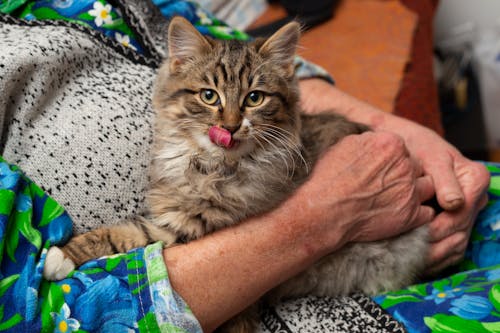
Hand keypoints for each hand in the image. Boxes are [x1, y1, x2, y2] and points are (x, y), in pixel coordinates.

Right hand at [298, 79, 489, 270]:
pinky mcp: (411, 215)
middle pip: (416, 167)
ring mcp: (410, 191)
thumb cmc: (328, 178)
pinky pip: (427, 212)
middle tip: (386, 185)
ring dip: (415, 192)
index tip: (380, 170)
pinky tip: (400, 214)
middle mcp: (405, 165)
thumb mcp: (343, 146)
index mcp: (390, 144)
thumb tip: (372, 139)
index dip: (391, 161)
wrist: (324, 211)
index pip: (402, 149)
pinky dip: (416, 214)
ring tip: (396, 199)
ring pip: (427, 187)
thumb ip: (366, 140)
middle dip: (404, 175)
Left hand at [399, 124, 489, 272]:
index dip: (440, 226)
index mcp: (475, 178)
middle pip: (460, 231)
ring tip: (409, 261)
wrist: (409, 146)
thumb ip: (443, 180)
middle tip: (408, 254)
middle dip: (434, 244)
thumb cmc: (417, 147)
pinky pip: (452, 247)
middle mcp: (477, 197)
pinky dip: (436, 258)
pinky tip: (415, 262)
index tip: (419, 232)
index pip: (461, 212)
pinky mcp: (458, 222)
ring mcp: (468, 212)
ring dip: (435, 256)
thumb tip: (454, 204)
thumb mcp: (430, 157)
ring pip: (457, 243)